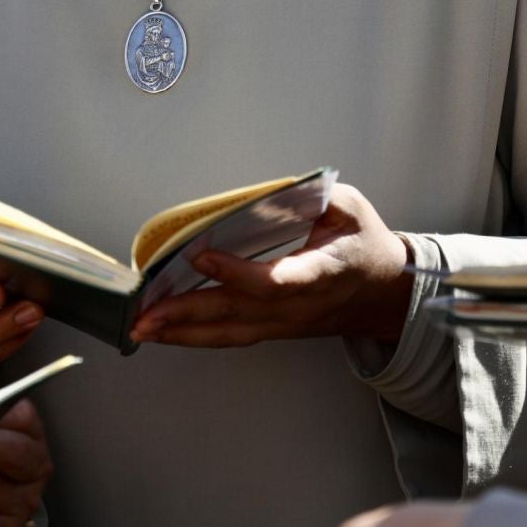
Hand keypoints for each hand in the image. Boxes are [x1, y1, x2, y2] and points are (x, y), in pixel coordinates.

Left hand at [130, 184, 411, 347]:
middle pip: (240, 313)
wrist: (385, 294)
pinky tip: (162, 332)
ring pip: (230, 333)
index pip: (277, 279)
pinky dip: (194, 336)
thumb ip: (313, 195)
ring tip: (141, 328)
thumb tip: (268, 190)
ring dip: (182, 333)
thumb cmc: (364, 243)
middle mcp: (300, 305)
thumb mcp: (349, 206)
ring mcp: (285, 324)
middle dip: (188, 313)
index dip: (239, 272)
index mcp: (323, 271)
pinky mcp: (273, 329)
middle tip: (145, 312)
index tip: (201, 256)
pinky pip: (231, 336)